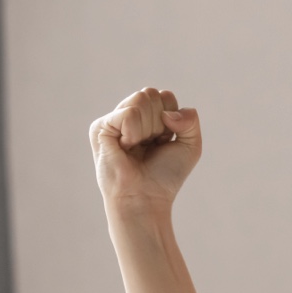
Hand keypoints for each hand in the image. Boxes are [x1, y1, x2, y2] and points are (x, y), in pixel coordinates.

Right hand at [89, 87, 202, 215]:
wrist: (146, 198)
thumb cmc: (165, 175)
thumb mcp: (191, 145)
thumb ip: (191, 119)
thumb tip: (168, 113)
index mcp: (148, 116)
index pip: (165, 96)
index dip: (172, 120)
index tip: (164, 142)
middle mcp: (129, 114)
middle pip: (151, 94)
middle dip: (159, 124)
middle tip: (150, 146)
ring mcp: (114, 120)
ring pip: (141, 99)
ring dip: (148, 129)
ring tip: (137, 148)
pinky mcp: (100, 127)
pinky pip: (129, 114)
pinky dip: (135, 133)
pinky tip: (126, 148)